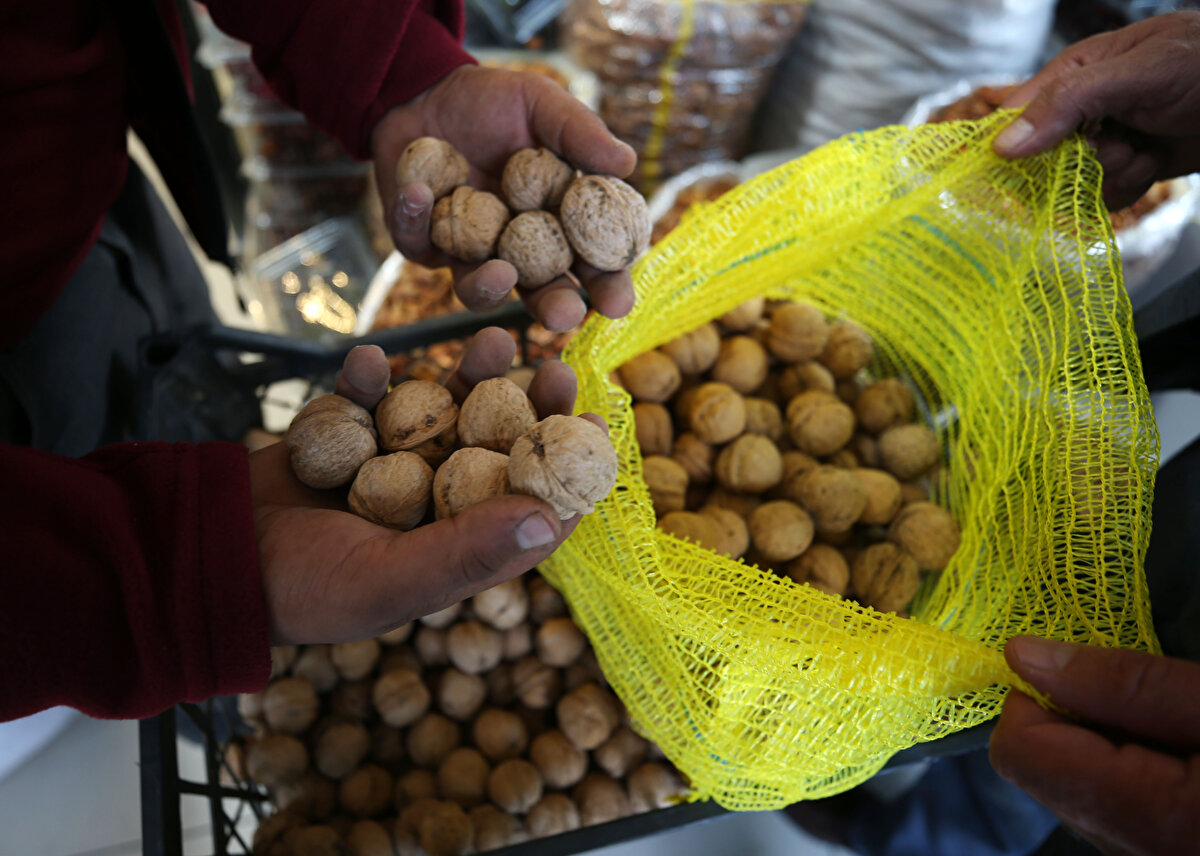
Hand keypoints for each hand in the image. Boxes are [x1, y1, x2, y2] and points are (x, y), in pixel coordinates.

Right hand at [249, 330, 599, 644]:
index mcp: (458, 546)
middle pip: (500, 448)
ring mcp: (392, 466)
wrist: (210, 561)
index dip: (569, 469)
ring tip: (492, 339)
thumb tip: (549, 518)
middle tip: (555, 364)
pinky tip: (365, 359)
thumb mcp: (390, 579)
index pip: (531, 509)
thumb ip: (467, 548)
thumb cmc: (306, 591)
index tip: (597, 421)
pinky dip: (366, 380)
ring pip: (446, 411)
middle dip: (530, 406)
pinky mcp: (347, 437)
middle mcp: (435, 503)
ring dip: (468, 376)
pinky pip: (369, 399)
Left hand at [371, 65, 638, 332]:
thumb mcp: (542, 105)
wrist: (425, 89)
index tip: (618, 304)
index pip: (590, 263)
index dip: (606, 286)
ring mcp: (468, 250)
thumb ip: (579, 133)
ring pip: (476, 290)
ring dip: (487, 287)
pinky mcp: (420, 241)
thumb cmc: (494, 101)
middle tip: (563, 314)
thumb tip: (626, 162)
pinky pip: (417, 243)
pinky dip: (415, 219)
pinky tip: (417, 191)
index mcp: (556, 221)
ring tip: (499, 273)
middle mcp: (515, 246)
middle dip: (553, 307)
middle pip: (539, 291)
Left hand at [989, 636, 1199, 854]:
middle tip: (1149, 700)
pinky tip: (1179, 751)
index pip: (1017, 751)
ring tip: (1172, 725)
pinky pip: (1108, 804)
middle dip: (1075, 717)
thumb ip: (1121, 683)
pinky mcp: (1153, 851)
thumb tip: (1021, 654)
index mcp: (1145, 819)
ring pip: (1072, 786)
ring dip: (1104, 741)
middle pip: (1040, 769)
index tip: (1085, 668)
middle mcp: (1128, 853)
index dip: (1037, 695)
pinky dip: (1129, 766)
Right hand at [992, 11, 1199, 208]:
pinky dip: (1129, 188)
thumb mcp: (1137, 73)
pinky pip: (1103, 196)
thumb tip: (1003, 145)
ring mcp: (1106, 139)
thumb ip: (1070, 102)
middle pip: (1041, 158)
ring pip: (1074, 182)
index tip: (1026, 167)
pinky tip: (1154, 164)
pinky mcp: (1128, 167)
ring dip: (1112, 175)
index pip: (1014, 117)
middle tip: (1117, 145)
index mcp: (1073, 74)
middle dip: (1079, 162)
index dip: (1013, 146)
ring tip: (1146, 150)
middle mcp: (1083, 109)